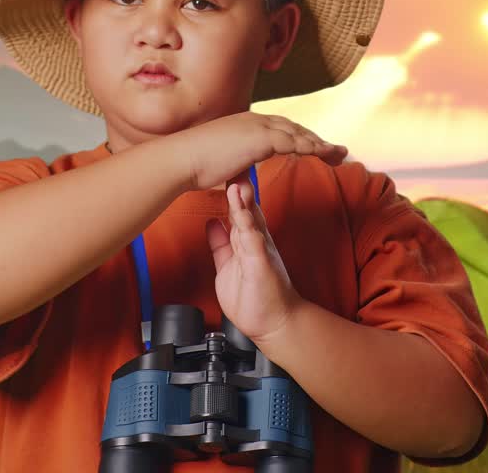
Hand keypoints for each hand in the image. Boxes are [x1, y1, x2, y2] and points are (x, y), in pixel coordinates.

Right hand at [174, 112, 347, 191]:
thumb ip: (238, 170)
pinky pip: (293, 141)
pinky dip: (311, 147)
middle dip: (318, 140)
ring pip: (299, 133)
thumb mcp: (223, 164)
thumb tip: (243, 184)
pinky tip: (324, 154)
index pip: (282, 129)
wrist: (182, 158)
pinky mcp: (260, 138)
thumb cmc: (196, 164)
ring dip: (322, 144)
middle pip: (296, 128)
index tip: (316, 149)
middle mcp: (255, 121)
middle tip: (339, 152)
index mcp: (247, 125)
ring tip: (340, 155)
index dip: (301, 138)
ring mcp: (258, 127)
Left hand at [205, 169, 302, 346]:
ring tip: (235, 183)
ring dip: (243, 202)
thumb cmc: (255, 298)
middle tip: (233, 164)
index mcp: (247, 240)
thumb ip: (221, 244)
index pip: (238, 210)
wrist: (275, 324)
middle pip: (246, 208)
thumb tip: (212, 223)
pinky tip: (240, 214)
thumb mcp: (228, 266)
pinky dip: (247, 226)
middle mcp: (256, 241)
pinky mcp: (262, 263)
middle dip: (238, 187)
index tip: (221, 169)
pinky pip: (254, 242)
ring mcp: (260, 250)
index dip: (230, 190)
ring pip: (250, 221)